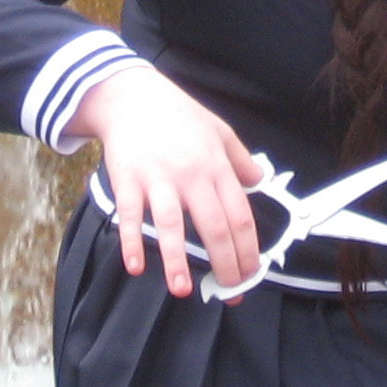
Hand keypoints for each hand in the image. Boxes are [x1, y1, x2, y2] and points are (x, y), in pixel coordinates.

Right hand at [70, 66, 264, 299]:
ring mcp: (158, 178)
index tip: (250, 273)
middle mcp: (191, 175)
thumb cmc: (178, 114)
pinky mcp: (128, 180)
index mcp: (216, 166)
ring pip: (171, 225)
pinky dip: (132, 242)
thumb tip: (259, 179)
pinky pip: (130, 216)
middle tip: (229, 290)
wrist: (132, 95)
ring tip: (183, 289)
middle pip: (214, 227)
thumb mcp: (219, 130)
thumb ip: (240, 158)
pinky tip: (136, 266)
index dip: (248, 249)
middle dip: (225, 264)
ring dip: (177, 261)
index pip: (240, 215)